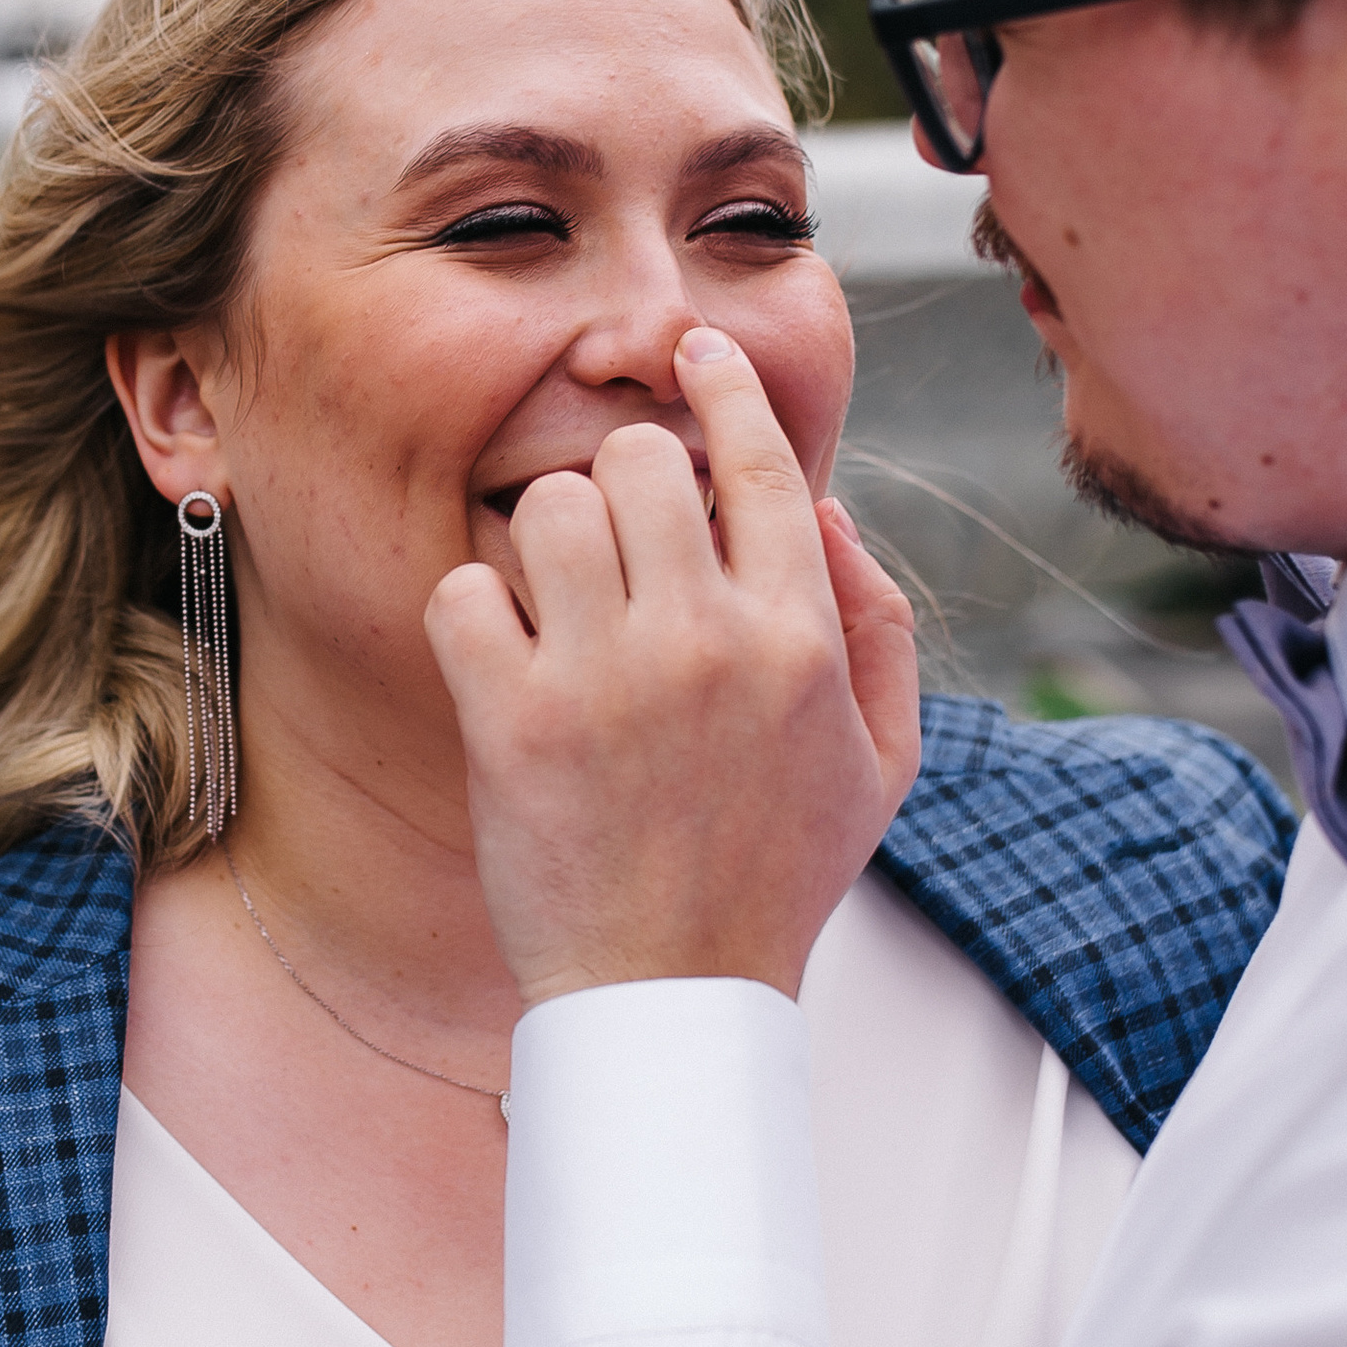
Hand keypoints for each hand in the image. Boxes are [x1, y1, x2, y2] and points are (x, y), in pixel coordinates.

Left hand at [426, 327, 921, 1008]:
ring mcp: (606, 677)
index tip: (691, 350)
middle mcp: (706, 640)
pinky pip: (466, 591)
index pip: (760, 461)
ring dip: (546, 542)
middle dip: (621, 482)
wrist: (674, 995)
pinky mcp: (513, 721)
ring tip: (557, 606)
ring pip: (550, 507)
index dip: (721, 385)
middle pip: (639, 461)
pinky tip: (500, 660)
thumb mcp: (880, 763)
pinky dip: (473, 614)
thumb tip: (823, 508)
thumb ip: (878, 626)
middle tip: (614, 538)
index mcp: (799, 638)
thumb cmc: (775, 879)